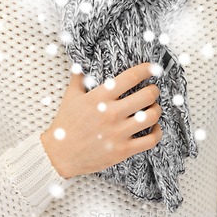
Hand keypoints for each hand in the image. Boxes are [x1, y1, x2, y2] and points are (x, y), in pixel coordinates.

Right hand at [41, 62, 161, 178]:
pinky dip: (157, 132)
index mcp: (100, 97)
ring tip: (153, 107)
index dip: (146, 70)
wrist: (59, 155)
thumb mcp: (71, 96)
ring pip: (151, 116)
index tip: (152, 68)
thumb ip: (79, 77)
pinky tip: (154, 127)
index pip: (130, 77)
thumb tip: (82, 62)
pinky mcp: (122, 151)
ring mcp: (118, 133)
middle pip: (146, 96)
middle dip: (154, 90)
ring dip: (156, 109)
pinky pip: (150, 140)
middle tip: (153, 90)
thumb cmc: (66, 123)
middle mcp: (111, 113)